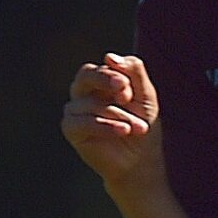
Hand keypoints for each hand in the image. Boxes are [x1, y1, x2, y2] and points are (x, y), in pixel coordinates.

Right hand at [62, 53, 163, 189]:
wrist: (140, 161)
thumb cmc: (143, 126)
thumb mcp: (146, 96)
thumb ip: (134, 71)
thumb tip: (109, 57)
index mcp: (102, 83)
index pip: (102, 67)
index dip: (114, 74)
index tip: (128, 89)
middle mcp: (84, 93)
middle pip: (85, 75)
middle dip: (105, 80)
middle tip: (125, 94)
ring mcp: (75, 110)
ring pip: (90, 103)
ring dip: (118, 116)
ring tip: (138, 129)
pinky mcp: (71, 129)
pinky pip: (81, 122)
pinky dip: (104, 126)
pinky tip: (123, 131)